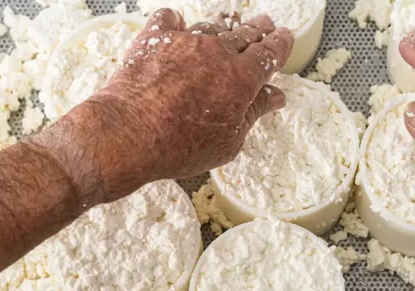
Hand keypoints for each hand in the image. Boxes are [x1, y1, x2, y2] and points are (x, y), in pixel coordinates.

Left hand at [39, 9, 292, 204]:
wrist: (130, 134)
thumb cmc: (180, 145)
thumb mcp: (229, 140)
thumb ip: (253, 113)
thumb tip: (274, 97)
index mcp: (243, 77)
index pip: (270, 53)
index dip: (280, 45)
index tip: (284, 39)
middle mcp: (218, 51)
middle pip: (245, 34)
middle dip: (258, 30)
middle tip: (264, 27)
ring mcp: (186, 41)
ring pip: (212, 27)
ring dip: (223, 29)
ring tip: (227, 32)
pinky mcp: (155, 39)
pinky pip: (169, 20)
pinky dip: (176, 22)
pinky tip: (177, 25)